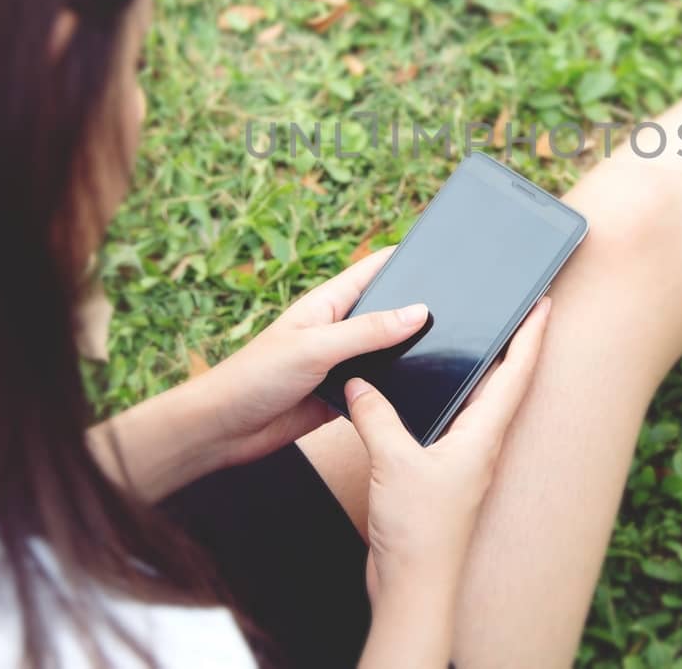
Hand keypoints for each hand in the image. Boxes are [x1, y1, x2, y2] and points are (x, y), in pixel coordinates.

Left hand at [196, 247, 427, 468]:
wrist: (224, 429)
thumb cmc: (255, 377)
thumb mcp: (316, 346)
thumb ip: (368, 331)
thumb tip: (418, 311)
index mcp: (327, 303)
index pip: (374, 269)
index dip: (404, 258)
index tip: (439, 251)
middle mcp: (337, 330)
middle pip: (386, 312)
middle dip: (416, 309)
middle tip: (457, 307)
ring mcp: (340, 363)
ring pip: (386, 353)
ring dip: (407, 353)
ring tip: (447, 349)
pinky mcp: (341, 396)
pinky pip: (377, 388)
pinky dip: (394, 389)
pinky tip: (418, 392)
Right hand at [346, 295, 551, 609]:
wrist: (413, 587)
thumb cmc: (419, 532)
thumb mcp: (393, 462)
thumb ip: (377, 417)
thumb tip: (359, 384)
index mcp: (482, 436)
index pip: (516, 374)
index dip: (532, 336)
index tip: (544, 303)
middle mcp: (480, 445)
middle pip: (505, 384)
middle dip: (514, 346)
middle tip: (518, 310)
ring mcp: (463, 461)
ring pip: (479, 405)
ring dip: (483, 372)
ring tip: (478, 339)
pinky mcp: (442, 476)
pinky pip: (451, 425)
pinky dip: (447, 401)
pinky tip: (427, 395)